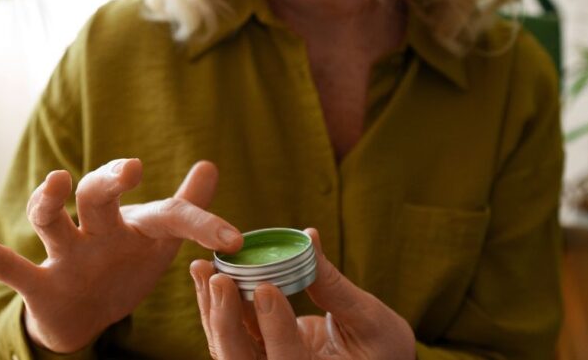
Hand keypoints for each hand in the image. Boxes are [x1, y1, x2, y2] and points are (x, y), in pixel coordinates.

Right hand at [0, 158, 242, 353]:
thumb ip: (185, 210)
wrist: (83, 315)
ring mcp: (66, 254)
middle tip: (131, 170)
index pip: (169, 214)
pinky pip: (8, 266)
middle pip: (98, 196)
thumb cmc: (125, 269)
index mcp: (134, 226)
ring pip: (51, 221)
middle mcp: (98, 231)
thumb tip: (209, 164)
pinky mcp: (38, 283)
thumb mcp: (157, 244)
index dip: (201, 221)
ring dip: (49, 201)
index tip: (234, 238)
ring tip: (55, 182)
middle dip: (111, 181)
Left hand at [190, 228, 415, 359]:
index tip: (264, 288)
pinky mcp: (258, 355)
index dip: (274, 327)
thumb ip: (335, 289)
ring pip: (229, 347)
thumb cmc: (384, 350)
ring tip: (203, 268)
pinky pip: (232, 334)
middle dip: (226, 321)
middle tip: (219, 279)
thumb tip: (307, 240)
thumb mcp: (372, 322)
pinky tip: (211, 274)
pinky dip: (220, 305)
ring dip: (214, 308)